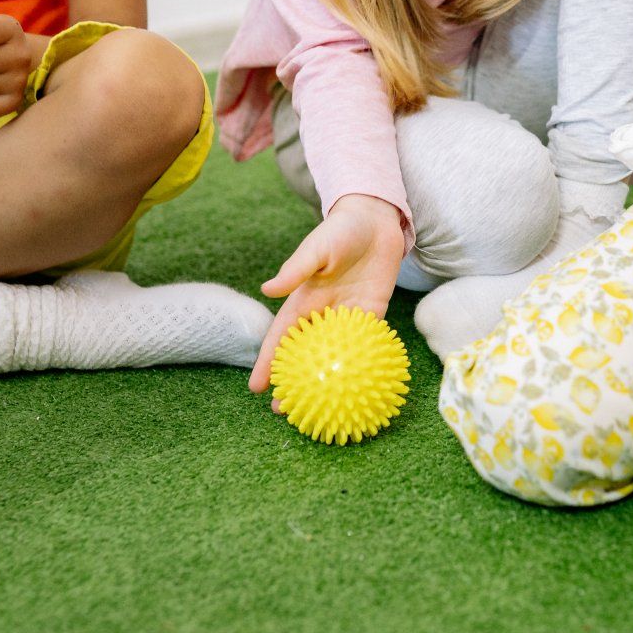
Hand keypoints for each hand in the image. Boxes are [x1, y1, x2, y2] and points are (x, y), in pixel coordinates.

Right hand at [250, 194, 407, 394]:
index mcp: (303, 301)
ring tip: (322, 407)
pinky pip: (366, 344)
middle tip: (285, 411)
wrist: (375, 220)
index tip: (256, 388)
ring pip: (334, 356)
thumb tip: (267, 289)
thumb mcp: (316, 248)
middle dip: (293, 382)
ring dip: (327, 380)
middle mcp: (323, 314)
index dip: (268, 363)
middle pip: (304, 355)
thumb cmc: (341, 231)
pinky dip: (362, 363)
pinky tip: (362, 385)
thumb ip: (296, 269)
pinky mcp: (373, 314)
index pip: (281, 339)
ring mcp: (348, 316)